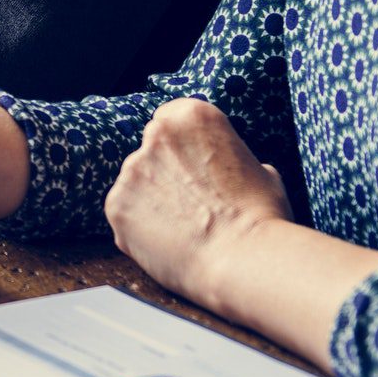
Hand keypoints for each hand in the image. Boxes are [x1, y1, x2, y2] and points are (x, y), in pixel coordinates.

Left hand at [103, 99, 293, 307]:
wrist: (241, 259)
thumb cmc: (260, 218)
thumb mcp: (262, 173)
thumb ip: (235, 161)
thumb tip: (236, 171)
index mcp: (193, 117)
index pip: (172, 119)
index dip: (181, 147)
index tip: (191, 166)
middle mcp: (157, 135)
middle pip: (151, 150)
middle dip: (165, 173)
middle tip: (189, 203)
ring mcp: (132, 169)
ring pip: (136, 182)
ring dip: (150, 199)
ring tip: (181, 228)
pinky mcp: (115, 204)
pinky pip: (124, 213)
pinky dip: (138, 227)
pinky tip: (165, 241)